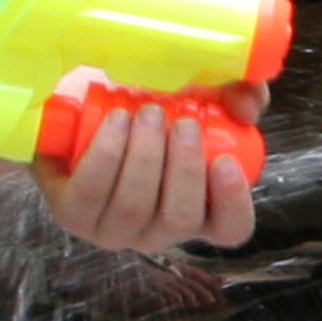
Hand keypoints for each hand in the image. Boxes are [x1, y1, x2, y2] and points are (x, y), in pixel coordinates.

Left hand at [34, 75, 254, 255]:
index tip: (225, 161)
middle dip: (184, 168)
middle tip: (182, 122)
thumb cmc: (148, 103)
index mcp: (198, 209)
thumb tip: (247, 107)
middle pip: (181, 217)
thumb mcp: (200, 91)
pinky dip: (108, 153)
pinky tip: (117, 123)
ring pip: (136, 207)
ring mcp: (114, 229)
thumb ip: (237, 92)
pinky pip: (93, 193)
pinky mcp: (74, 215)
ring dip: (145, 155)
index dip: (233, 202)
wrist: (80, 103)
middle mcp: (158, 229)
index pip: (230, 228)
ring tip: (147, 113)